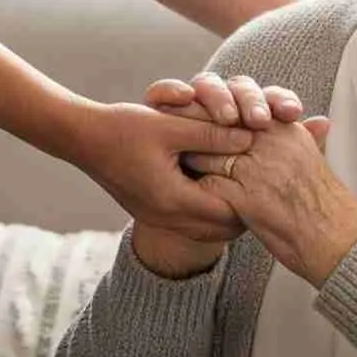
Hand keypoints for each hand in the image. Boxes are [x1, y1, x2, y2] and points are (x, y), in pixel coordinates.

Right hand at [123, 74, 308, 277]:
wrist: (81, 139)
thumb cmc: (122, 128)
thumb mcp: (171, 125)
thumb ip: (212, 133)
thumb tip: (251, 136)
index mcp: (173, 200)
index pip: (230, 214)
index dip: (256, 201)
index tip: (276, 183)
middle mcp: (167, 217)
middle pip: (224, 230)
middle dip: (249, 213)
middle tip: (271, 192)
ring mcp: (159, 218)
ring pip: (210, 229)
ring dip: (230, 212)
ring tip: (253, 192)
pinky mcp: (154, 212)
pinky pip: (194, 221)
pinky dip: (212, 208)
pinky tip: (223, 187)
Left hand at [188, 116, 356, 286]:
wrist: (336, 241)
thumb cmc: (324, 205)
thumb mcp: (313, 161)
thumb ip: (303, 137)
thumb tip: (313, 122)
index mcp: (286, 129)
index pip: (241, 104)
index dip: (215, 107)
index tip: (193, 109)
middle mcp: (272, 142)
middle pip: (220, 122)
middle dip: (194, 125)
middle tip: (173, 128)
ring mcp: (259, 168)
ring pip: (208, 151)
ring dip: (191, 157)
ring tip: (175, 161)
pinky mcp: (247, 196)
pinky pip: (208, 184)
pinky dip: (194, 187)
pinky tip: (185, 192)